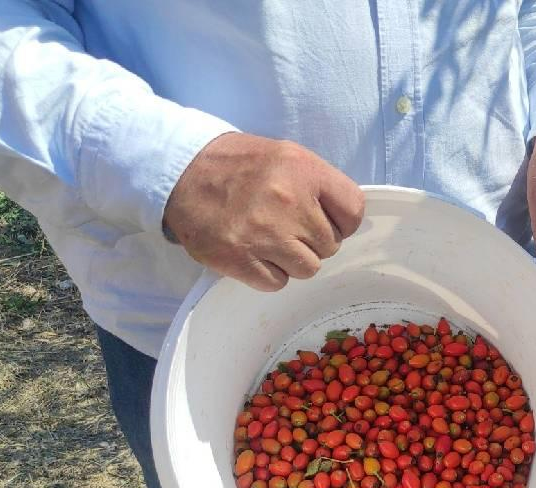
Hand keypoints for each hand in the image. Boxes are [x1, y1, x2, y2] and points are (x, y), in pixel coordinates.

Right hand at [163, 133, 364, 290]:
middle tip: (284, 226)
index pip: (353, 212)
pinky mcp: (239, 258)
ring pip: (308, 268)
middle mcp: (288, 201)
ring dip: (292, 260)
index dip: (342, 222)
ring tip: (268, 240)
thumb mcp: (288, 156)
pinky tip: (253, 253)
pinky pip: (277, 283)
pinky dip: (268, 273)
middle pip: (330, 245)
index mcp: (305, 170)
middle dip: (311, 240)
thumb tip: (346, 221)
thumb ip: (320, 186)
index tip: (323, 219)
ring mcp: (263, 233)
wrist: (181, 170)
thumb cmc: (240, 165)